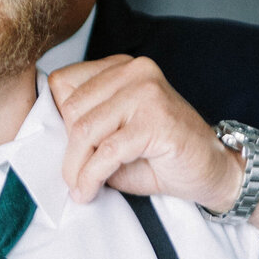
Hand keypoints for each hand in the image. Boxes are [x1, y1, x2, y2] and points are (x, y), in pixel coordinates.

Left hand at [49, 55, 242, 210]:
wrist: (212, 171)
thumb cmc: (161, 157)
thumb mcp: (114, 137)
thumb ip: (85, 129)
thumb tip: (47, 139)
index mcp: (122, 68)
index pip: (64, 84)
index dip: (57, 121)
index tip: (64, 151)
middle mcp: (135, 71)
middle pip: (72, 108)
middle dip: (68, 150)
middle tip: (73, 178)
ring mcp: (147, 92)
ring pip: (85, 129)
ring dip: (77, 167)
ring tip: (80, 188)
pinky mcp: (155, 120)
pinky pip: (106, 151)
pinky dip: (91, 176)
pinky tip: (89, 191)